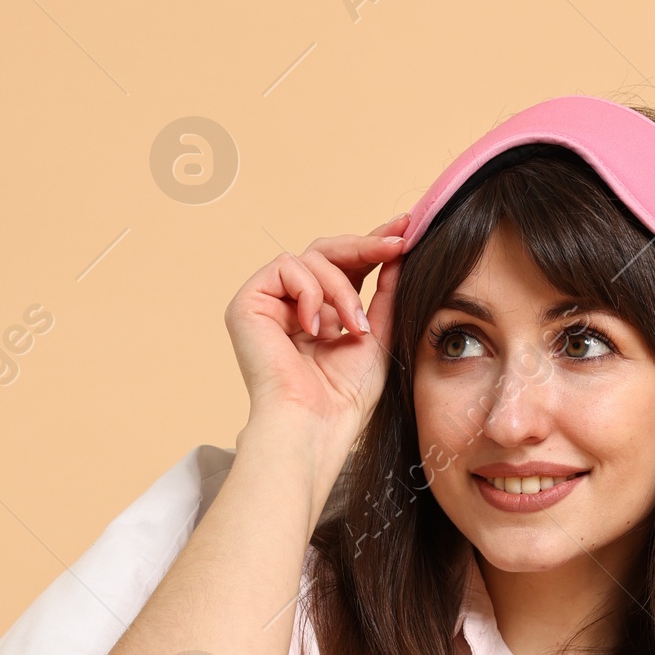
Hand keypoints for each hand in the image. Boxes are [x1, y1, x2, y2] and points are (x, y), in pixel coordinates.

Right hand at [224, 214, 407, 457]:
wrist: (314, 426)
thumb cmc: (344, 398)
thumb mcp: (377, 335)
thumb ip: (385, 292)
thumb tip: (397, 251)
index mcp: (322, 315)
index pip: (346, 267)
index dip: (373, 246)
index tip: (406, 229)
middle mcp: (292, 306)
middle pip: (327, 252)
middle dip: (365, 247)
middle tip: (398, 246)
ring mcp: (268, 304)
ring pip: (311, 258)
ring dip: (341, 289)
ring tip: (353, 327)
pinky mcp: (247, 304)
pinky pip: (285, 267)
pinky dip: (310, 293)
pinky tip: (316, 329)